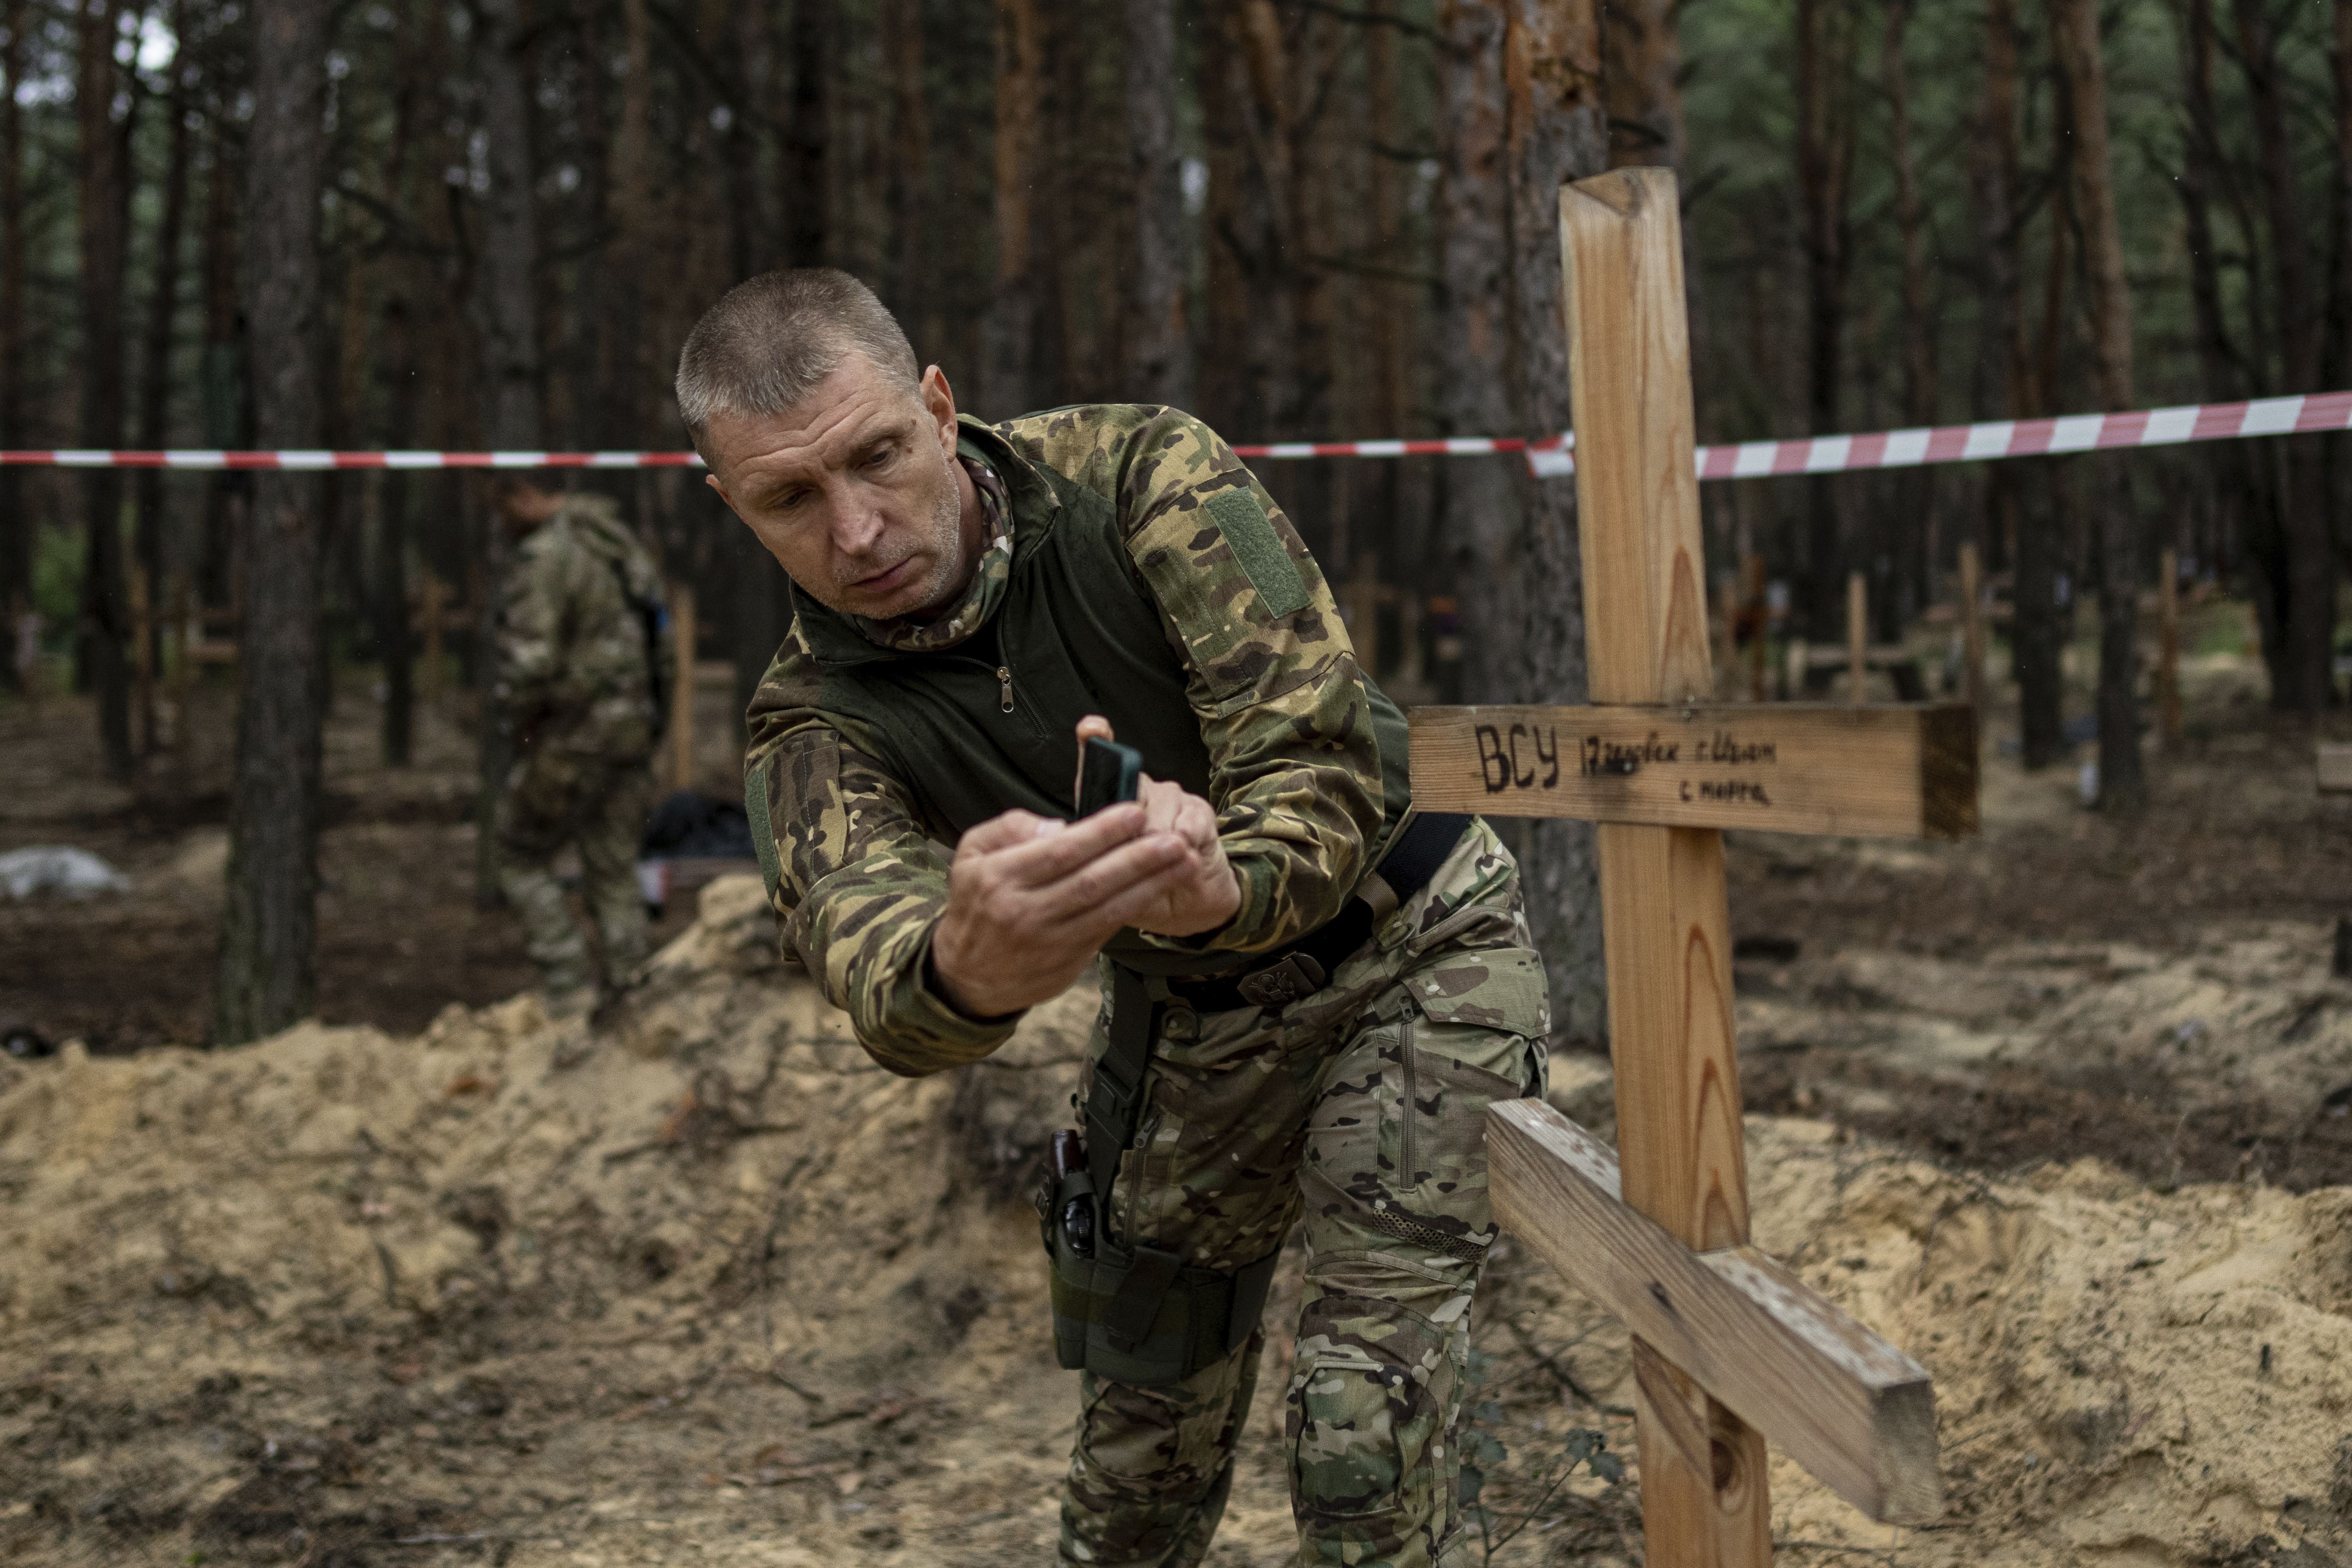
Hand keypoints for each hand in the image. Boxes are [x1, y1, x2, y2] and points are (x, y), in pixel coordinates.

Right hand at [929, 803, 1198, 1017]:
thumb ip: (1011, 827)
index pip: (1060, 852)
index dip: (1102, 832)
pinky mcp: (1067, 962)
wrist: (966, 976)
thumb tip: (1059, 825)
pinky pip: (1107, 929)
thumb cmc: (976, 903)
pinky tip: (1161, 888)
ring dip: (1151, 884)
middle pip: (1091, 881)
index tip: (1135, 812)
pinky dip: (1136, 907)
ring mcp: (1048, 941)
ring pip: (1107, 908)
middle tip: (1174, 839)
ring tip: (1184, 861)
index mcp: (1000, 878)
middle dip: (1138, 858)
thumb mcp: (971, 855)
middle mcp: (1025, 911)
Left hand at [1073, 715, 1239, 938]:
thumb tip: (1068, 840)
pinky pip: (1187, 821)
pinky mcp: (1198, 811)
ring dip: (1157, 842)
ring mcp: (1170, 798)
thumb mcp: (1104, 879)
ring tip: (1161, 862)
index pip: (1097, 764)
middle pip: (1131, 788)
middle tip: (1131, 852)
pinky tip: (1186, 856)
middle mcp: (1139, 791)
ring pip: (1157, 809)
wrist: (1188, 906)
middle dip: (1130, 825)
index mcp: (1109, 803)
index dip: (1095, 741)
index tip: (1092, 728)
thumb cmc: (1138, 889)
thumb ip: (1089, 857)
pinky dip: (1184, 843)